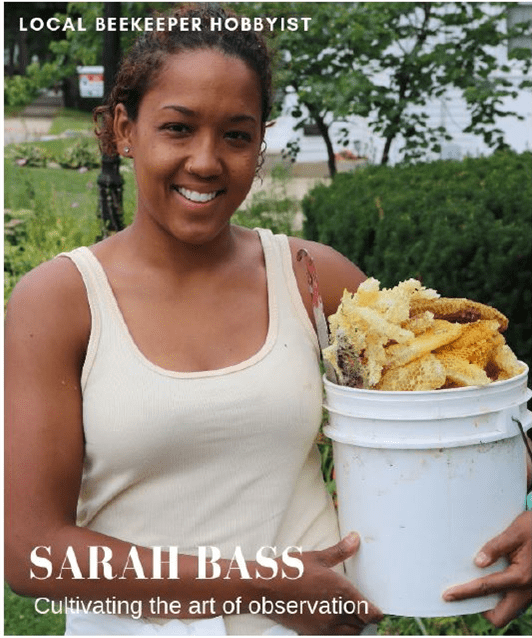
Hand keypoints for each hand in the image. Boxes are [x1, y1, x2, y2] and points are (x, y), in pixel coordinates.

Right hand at [264, 533, 382, 634]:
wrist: (266, 588)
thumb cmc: (291, 570)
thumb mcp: (317, 557)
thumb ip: (340, 551)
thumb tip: (356, 539)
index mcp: (341, 593)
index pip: (370, 613)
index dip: (377, 613)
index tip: (378, 610)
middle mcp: (336, 613)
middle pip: (362, 626)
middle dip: (366, 620)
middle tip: (366, 611)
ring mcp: (324, 626)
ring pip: (350, 634)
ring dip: (354, 627)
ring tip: (352, 616)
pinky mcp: (313, 633)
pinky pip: (334, 637)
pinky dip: (339, 632)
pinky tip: (334, 620)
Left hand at [442, 511, 531, 627]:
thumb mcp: (515, 532)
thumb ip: (496, 547)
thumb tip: (478, 562)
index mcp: (521, 577)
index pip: (486, 588)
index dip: (465, 593)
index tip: (448, 596)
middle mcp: (526, 590)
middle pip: (500, 616)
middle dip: (481, 610)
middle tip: (464, 595)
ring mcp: (530, 592)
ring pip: (508, 611)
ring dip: (492, 604)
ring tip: (474, 588)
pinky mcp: (530, 588)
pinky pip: (513, 601)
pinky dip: (500, 596)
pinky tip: (490, 580)